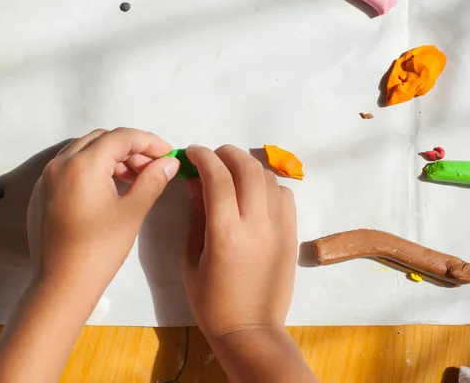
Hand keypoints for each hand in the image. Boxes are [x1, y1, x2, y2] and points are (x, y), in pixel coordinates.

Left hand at [27, 128, 179, 294]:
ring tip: (132, 178)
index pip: (121, 137)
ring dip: (110, 157)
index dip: (148, 141)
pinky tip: (107, 190)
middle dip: (129, 148)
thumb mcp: (132, 212)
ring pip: (83, 151)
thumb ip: (152, 180)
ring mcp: (46, 178)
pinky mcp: (41, 194)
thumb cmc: (100, 250)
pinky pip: (68, 168)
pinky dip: (91, 169)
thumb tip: (169, 162)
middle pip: (100, 139)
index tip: (168, 153)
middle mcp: (59, 164)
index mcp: (82, 164)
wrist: (61, 284)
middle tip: (151, 167)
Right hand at [181, 144, 296, 339]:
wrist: (251, 330)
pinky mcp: (292, 235)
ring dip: (248, 167)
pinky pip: (285, 195)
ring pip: (268, 178)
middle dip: (227, 153)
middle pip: (248, 168)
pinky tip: (254, 194)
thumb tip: (196, 181)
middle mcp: (257, 224)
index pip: (217, 176)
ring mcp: (279, 228)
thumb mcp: (191, 259)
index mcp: (226, 233)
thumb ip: (195, 215)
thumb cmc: (211, 301)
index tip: (192, 153)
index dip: (203, 157)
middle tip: (213, 156)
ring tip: (232, 173)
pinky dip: (268, 185)